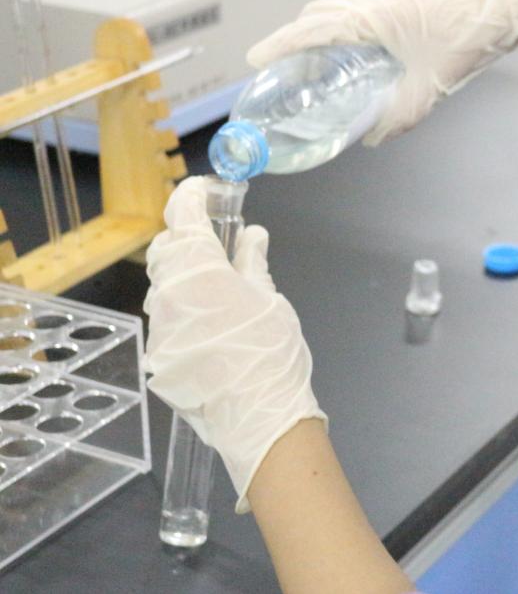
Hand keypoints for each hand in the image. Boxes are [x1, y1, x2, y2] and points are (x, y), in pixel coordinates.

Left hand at [144, 177, 325, 512]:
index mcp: (199, 269)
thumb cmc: (271, 351)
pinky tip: (213, 325)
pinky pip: (167, 320)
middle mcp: (168, 292)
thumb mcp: (269, 299)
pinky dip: (185, 311)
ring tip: (219, 287)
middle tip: (215, 240)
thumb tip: (252, 236)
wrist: (257, 417)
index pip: (182, 217)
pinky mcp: (158, 355)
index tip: (201, 188)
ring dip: (185, 277)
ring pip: (163, 286)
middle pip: (165, 250)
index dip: (190, 196)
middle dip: (185, 238)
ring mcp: (158, 326)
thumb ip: (253, 263)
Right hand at [247, 0, 517, 145]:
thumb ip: (398, 115)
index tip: (255, 61)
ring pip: (337, 3)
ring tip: (319, 55)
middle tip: (287, 68)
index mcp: (365, 14)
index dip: (277, 46)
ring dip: (321, 25)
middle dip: (297, 40)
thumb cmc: (466, 35)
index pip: (307, 30)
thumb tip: (372, 136)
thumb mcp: (429, 85)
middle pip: (317, 15)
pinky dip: (345, 14)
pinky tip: (359, 37)